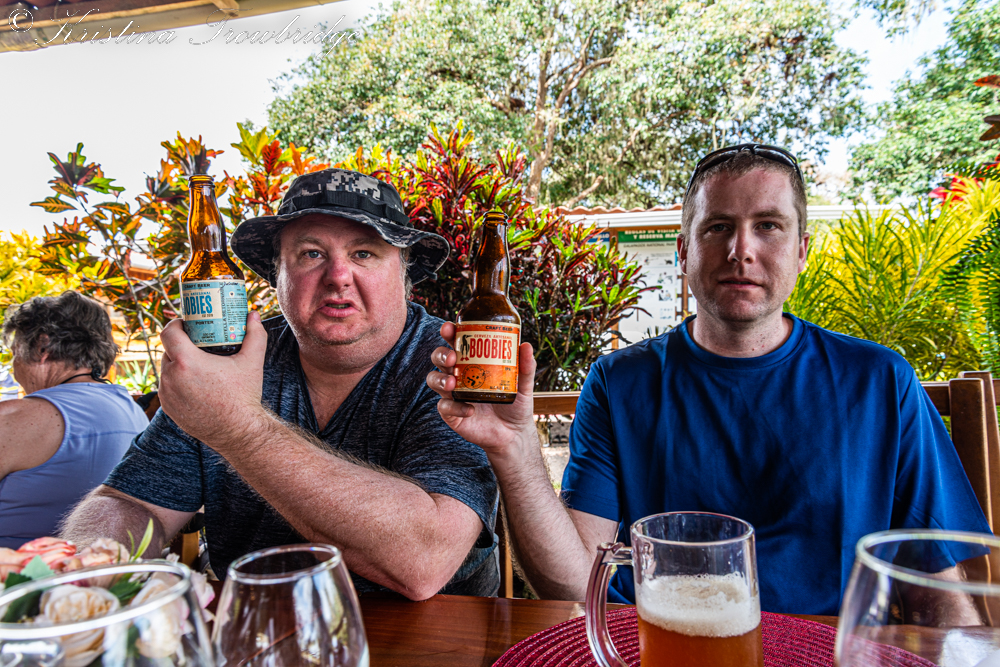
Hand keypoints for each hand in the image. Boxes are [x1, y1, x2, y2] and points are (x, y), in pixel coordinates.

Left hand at [158, 311, 267, 450]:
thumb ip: (254, 334)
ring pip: (167, 370)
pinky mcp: (168, 408)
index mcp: (187, 362)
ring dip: (177, 364)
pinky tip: (193, 384)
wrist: (238, 431)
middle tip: (198, 343)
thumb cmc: (244, 396)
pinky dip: (177, 383)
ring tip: (197, 364)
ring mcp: (167, 394)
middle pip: (168, 351)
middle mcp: (171, 377)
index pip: (169, 333)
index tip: (187, 324)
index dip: (176, 325)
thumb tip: (254, 315)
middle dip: (180, 345)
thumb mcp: (252, 362)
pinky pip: (168, 388)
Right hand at [426, 322, 539, 463]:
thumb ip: (525, 367)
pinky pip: (444, 407)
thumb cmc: (515, 404)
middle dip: (441, 354)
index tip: (449, 327)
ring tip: (452, 383)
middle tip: (452, 357)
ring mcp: (453, 394)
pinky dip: (455, 407)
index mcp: (472, 362)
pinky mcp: (452, 414)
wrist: (514, 433)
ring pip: (433, 380)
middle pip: (439, 359)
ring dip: (439, 379)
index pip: (456, 343)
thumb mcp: (523, 385)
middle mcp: (458, 376)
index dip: (449, 333)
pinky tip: (469, 409)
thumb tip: (526, 345)